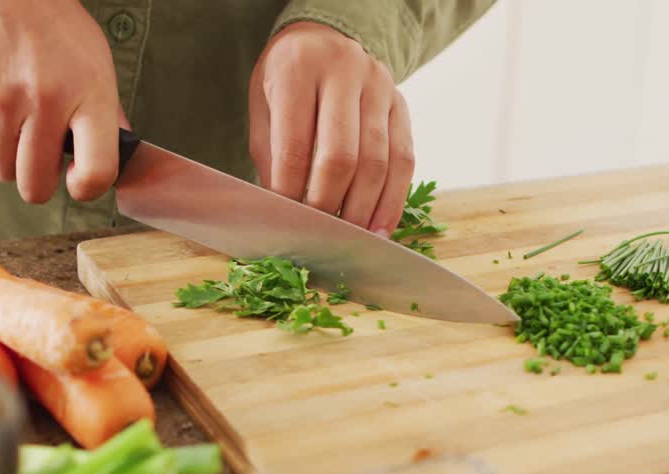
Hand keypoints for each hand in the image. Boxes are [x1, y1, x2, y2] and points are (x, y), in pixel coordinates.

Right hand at [0, 0, 125, 203]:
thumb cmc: (54, 26)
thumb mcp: (96, 64)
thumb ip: (105, 114)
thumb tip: (113, 161)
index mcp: (88, 96)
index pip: (96, 171)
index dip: (87, 188)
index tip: (76, 180)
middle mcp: (44, 102)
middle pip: (35, 186)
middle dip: (39, 180)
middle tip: (41, 157)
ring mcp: (0, 102)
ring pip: (2, 170)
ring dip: (10, 157)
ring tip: (17, 122)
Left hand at [249, 22, 415, 236]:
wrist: (324, 38)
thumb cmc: (286, 79)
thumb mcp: (264, 107)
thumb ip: (272, 156)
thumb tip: (284, 214)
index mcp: (299, 68)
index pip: (296, 145)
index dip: (291, 191)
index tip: (286, 222)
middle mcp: (345, 72)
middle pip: (342, 156)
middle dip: (329, 204)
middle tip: (317, 236)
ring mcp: (381, 87)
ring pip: (378, 162)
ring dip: (363, 209)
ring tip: (348, 240)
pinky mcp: (403, 105)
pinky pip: (404, 160)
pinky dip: (392, 200)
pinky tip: (379, 228)